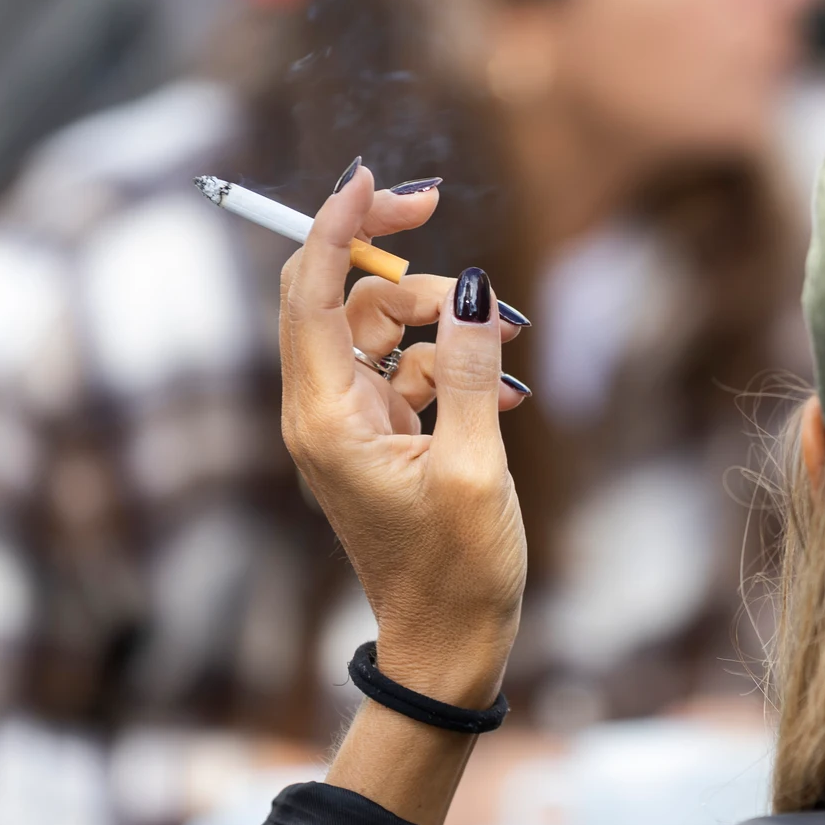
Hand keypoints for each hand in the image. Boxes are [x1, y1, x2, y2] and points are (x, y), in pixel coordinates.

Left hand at [280, 166, 528, 707]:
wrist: (448, 646)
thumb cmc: (458, 570)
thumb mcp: (476, 464)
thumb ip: (472, 369)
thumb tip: (476, 287)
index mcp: (326, 417)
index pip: (311, 291)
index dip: (338, 225)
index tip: (374, 178)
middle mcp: (324, 413)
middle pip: (345, 297)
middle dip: (402, 262)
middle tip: (451, 228)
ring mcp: (352, 424)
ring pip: (387, 330)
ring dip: (449, 323)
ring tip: (513, 346)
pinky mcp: (384, 438)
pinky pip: (413, 371)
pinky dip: (459, 368)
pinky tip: (509, 394)